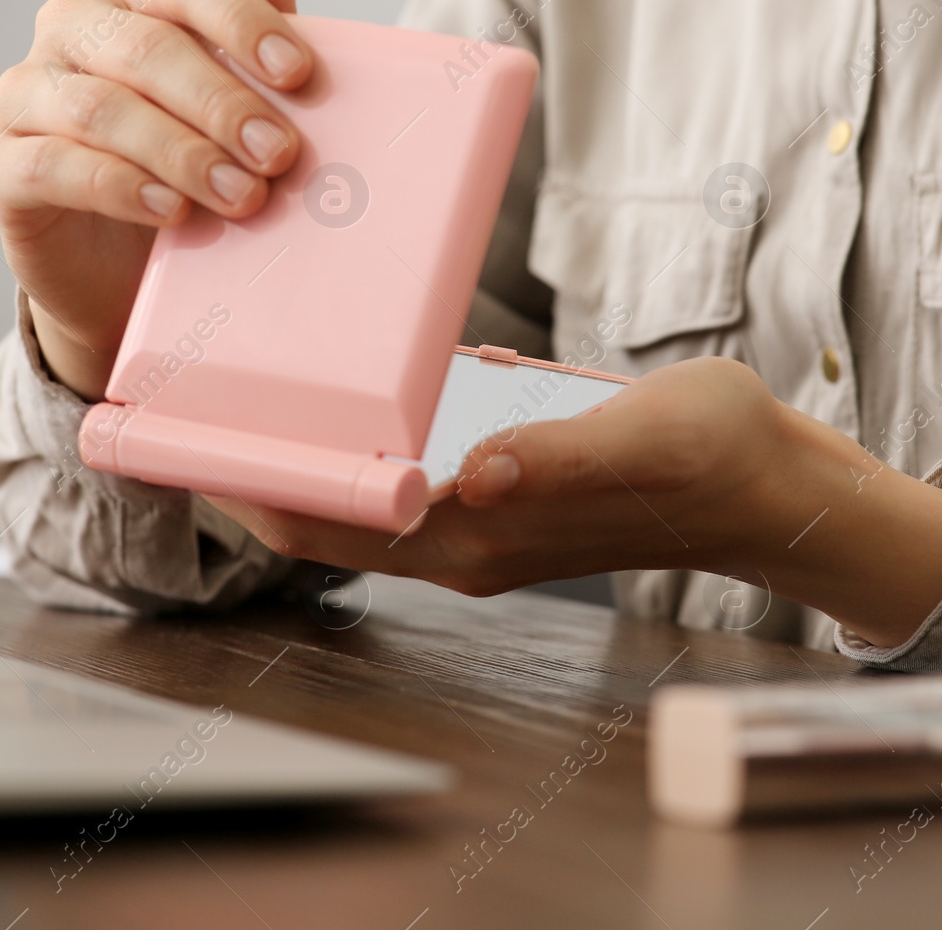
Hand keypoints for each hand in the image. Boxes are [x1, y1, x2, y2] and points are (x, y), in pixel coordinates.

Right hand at [0, 0, 312, 399]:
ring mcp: (27, 94)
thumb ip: (250, 51)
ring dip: (181, 154)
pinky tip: (169, 210)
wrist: (116, 263)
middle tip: (278, 153)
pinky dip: (119, 188)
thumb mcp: (228, 112)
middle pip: (147, 47)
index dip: (242, 20)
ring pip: (101, 108)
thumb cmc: (181, 167)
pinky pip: (53, 166)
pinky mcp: (2, 166)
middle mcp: (73, 29)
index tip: (298, 73)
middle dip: (221, 103)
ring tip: (241, 196)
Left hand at [206, 357, 941, 645]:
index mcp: (486, 534)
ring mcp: (479, 531)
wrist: (767, 490)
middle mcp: (465, 545)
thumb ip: (560, 455)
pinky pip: (392, 493)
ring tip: (235, 396)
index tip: (174, 440)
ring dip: (292, 466)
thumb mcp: (646, 436)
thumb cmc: (715, 456)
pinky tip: (336, 401)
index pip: (332, 523)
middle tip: (174, 404)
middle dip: (244, 472)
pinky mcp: (497, 507)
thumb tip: (476, 471)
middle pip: (321, 522)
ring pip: (351, 511)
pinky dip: (347, 457)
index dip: (247, 486)